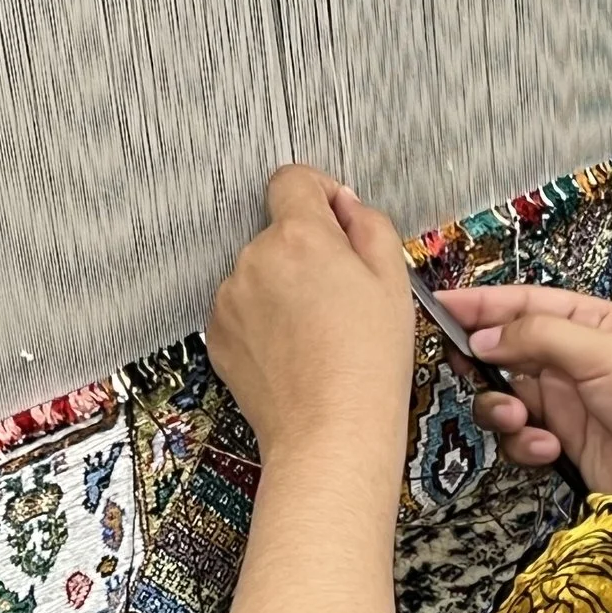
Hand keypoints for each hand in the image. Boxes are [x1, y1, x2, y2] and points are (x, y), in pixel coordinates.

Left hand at [207, 166, 414, 466]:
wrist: (329, 432)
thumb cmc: (367, 365)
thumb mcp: (393, 280)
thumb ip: (369, 225)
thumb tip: (346, 207)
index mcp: (299, 236)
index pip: (293, 180)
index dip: (319, 194)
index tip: (336, 218)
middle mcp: (255, 259)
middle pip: (279, 233)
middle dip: (308, 253)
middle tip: (342, 297)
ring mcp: (230, 298)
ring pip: (260, 273)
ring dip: (284, 288)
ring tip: (318, 333)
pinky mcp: (218, 334)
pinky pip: (243, 310)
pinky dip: (264, 322)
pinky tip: (294, 351)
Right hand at [436, 286, 611, 496]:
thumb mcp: (602, 352)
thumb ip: (538, 336)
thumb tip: (485, 335)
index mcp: (589, 324)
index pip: (523, 304)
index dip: (481, 304)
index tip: (441, 306)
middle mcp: (574, 360)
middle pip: (506, 352)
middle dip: (486, 364)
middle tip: (470, 369)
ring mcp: (566, 404)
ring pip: (506, 398)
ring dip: (503, 409)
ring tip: (521, 418)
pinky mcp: (563, 443)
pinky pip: (521, 438)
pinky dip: (525, 443)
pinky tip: (548, 447)